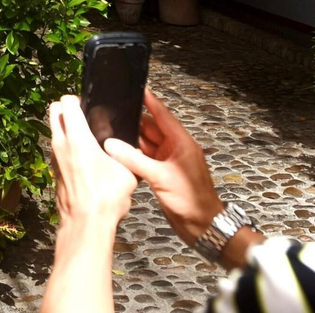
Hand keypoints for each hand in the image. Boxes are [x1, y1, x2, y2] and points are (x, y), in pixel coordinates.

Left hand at [48, 96, 135, 229]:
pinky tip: (84, 158)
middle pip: (54, 111)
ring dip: (65, 128)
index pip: (67, 103)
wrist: (86, 225)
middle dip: (66, 109)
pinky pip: (57, 149)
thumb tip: (128, 150)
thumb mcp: (126, 173)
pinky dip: (66, 146)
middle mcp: (61, 144)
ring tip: (86, 138)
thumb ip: (126, 155)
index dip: (77, 99)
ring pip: (54, 131)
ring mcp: (54, 158)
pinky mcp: (54, 171)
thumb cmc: (105, 198)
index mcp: (77, 138)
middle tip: (84, 116)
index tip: (88, 103)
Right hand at [103, 88, 222, 245]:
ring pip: (147, 144)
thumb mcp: (160, 177)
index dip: (150, 101)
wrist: (202, 226)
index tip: (137, 87)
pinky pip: (146, 159)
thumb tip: (111, 144)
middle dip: (134, 122)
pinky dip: (134, 156)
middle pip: (152, 129)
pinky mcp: (164, 174)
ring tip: (111, 133)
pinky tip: (120, 154)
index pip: (162, 115)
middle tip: (112, 115)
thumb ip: (134, 159)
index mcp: (181, 143)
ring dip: (132, 141)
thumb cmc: (190, 200)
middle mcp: (176, 149)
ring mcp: (169, 162)